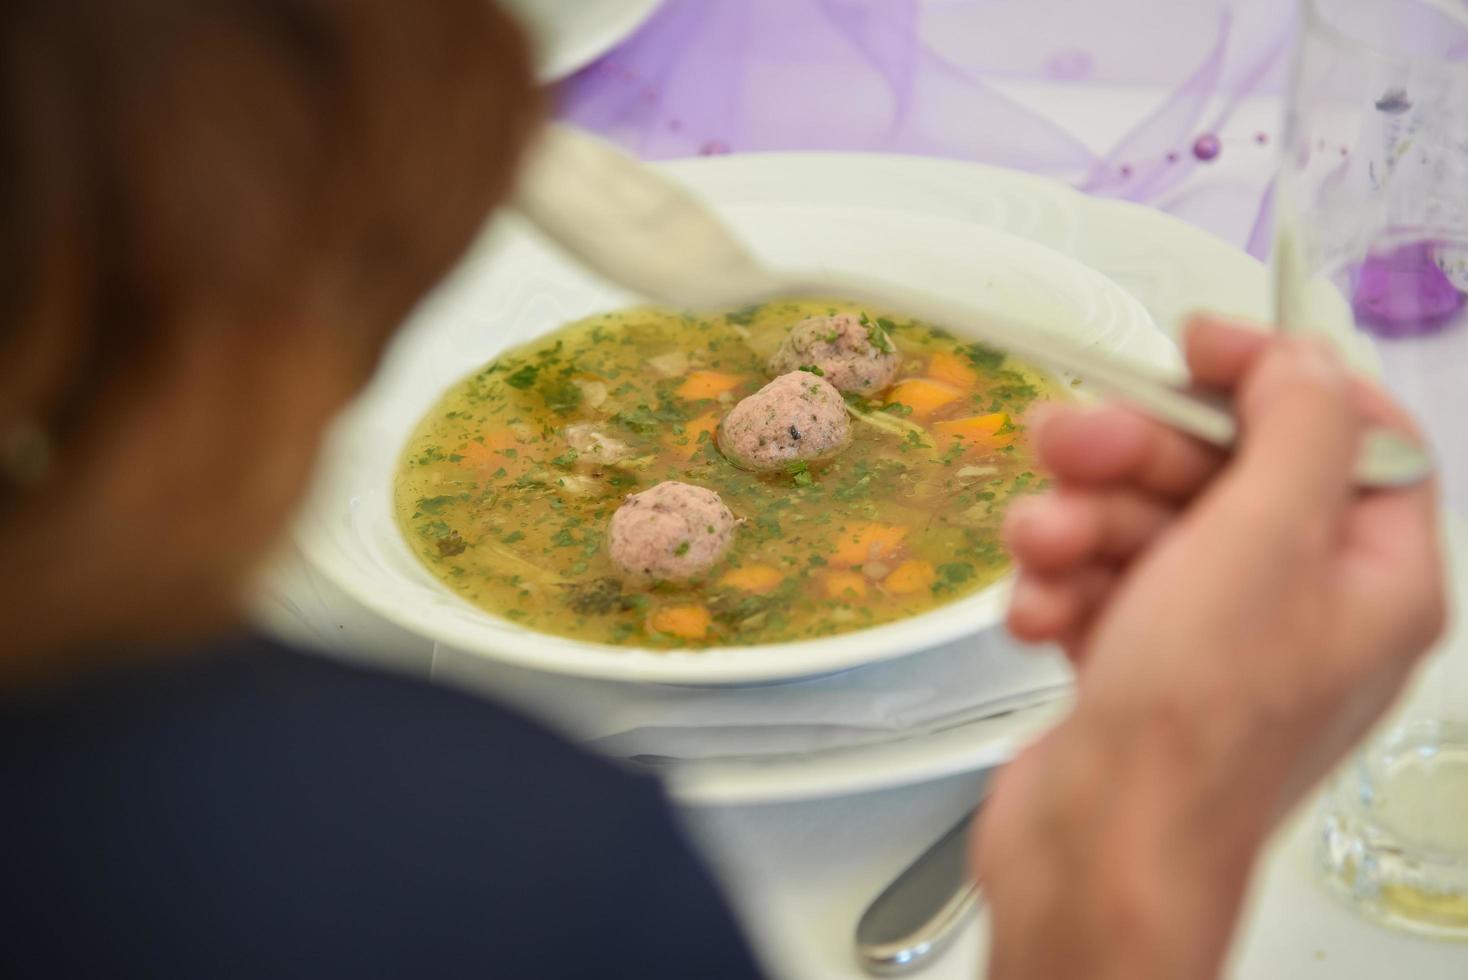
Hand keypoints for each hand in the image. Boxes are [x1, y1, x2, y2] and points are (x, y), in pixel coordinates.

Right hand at [976, 318, 1445, 979]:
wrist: (1097, 855)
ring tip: (1042, 550)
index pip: (1349, 436)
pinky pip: (1099, 583)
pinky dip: (1060, 586)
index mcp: (1371, 576)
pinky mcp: (1138, 662)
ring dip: (1078, 524)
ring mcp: (1214, 636)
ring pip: (1143, 524)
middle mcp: (1300, 604)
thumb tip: (1298, 360)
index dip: (1272, 376)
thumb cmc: (1194, 729)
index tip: (1195, 345)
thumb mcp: (1262, 542)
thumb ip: (1295, 429)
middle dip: (1134, 454)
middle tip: (1068, 443)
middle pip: (1222, 473)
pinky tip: (1038, 613)